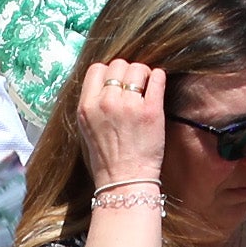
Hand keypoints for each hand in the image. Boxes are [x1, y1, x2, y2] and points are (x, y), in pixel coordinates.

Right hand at [76, 59, 169, 204]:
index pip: (96, 69)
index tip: (117, 83)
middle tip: (134, 86)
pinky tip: (157, 86)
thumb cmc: (106, 158)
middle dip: (127, 72)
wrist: (124, 182)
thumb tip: (106, 82)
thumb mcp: (86, 128)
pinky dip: (158, 78)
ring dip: (144, 74)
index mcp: (86, 106)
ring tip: (146, 88)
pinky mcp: (151, 111)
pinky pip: (157, 79)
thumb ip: (93, 104)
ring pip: (138, 69)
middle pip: (118, 64)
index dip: (108, 72)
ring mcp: (129, 106)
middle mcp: (106, 102)